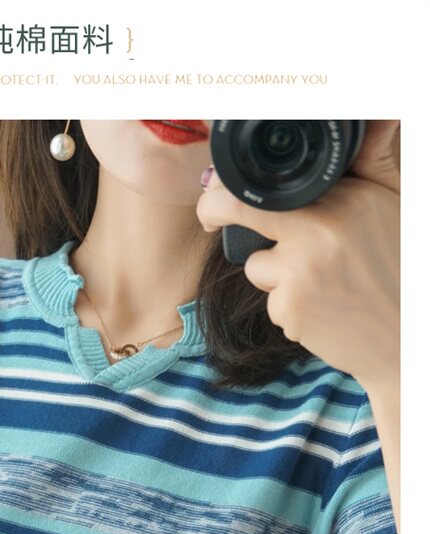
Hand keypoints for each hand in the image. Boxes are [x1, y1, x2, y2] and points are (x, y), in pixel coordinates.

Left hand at [196, 121, 399, 391]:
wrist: (405, 338)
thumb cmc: (400, 269)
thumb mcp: (392, 205)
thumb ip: (371, 162)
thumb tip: (380, 113)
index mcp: (345, 199)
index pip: (273, 183)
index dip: (235, 184)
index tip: (219, 186)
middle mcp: (319, 230)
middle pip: (238, 210)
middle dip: (214, 211)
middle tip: (209, 218)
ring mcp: (300, 271)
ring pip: (254, 265)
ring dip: (274, 276)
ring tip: (320, 283)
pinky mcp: (290, 308)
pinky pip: (270, 303)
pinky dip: (289, 308)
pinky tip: (322, 310)